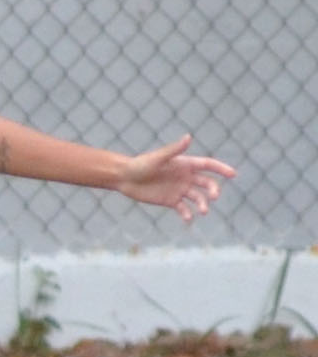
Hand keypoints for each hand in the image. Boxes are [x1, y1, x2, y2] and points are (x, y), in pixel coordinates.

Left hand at [115, 134, 235, 220]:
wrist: (124, 178)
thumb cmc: (140, 164)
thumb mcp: (158, 158)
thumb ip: (174, 150)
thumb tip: (188, 137)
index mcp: (185, 164)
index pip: (208, 165)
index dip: (221, 169)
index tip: (233, 174)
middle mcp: (185, 177)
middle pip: (207, 183)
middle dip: (213, 190)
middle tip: (213, 197)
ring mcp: (179, 189)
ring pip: (197, 198)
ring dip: (202, 204)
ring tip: (203, 211)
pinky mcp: (171, 201)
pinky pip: (183, 209)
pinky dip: (187, 214)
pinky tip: (188, 219)